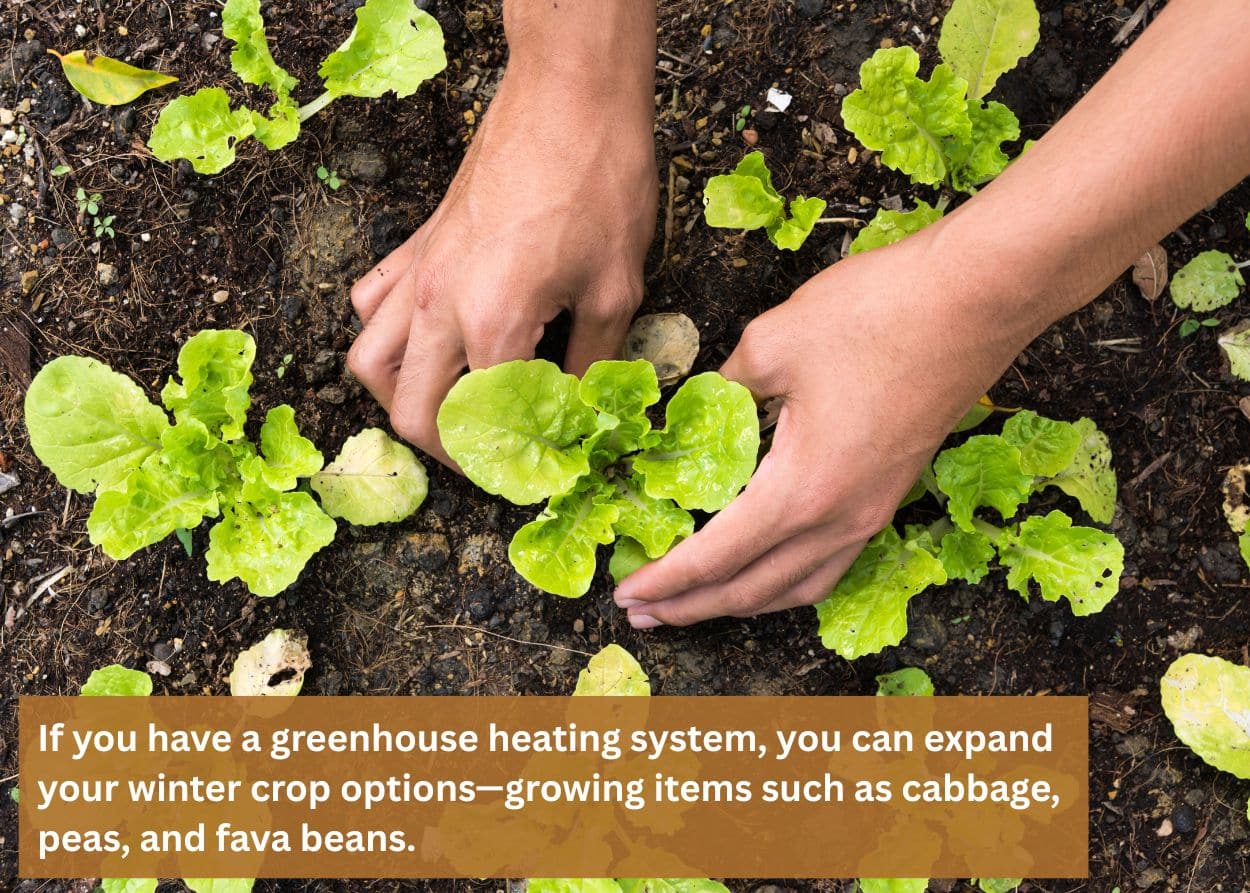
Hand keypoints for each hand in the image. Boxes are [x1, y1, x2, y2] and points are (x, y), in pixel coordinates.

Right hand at [347, 69, 656, 464]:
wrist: (569, 97)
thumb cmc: (600, 183)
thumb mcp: (616, 288)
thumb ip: (592, 363)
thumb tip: (582, 412)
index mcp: (493, 324)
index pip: (481, 424)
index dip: (509, 462)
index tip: (535, 472)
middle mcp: (440, 305)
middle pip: (410, 411)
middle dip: (447, 450)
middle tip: (489, 457)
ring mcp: (419, 272)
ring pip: (369, 361)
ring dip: (401, 399)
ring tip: (447, 408)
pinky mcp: (418, 243)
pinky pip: (373, 303)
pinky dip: (386, 335)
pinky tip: (427, 340)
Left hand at [613, 229, 1026, 627]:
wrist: (978, 298)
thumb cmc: (878, 313)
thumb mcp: (772, 342)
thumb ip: (722, 389)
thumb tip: (695, 410)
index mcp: (801, 490)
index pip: (715, 557)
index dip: (665, 580)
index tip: (625, 593)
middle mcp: (839, 519)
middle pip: (753, 589)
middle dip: (692, 606)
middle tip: (642, 611)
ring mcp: (872, 512)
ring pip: (797, 587)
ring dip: (740, 602)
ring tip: (696, 604)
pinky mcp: (891, 495)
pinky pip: (829, 564)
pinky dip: (785, 581)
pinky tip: (767, 569)